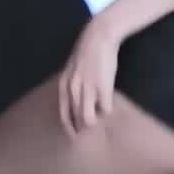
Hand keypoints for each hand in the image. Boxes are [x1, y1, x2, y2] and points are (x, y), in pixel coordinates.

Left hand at [58, 16, 121, 136]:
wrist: (99, 37)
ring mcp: (88, 89)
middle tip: (90, 131)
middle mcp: (73, 90)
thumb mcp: (72, 69)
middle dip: (83, 127)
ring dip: (96, 120)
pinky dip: (107, 110)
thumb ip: (72, 83)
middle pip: (77, 119)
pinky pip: (105, 109)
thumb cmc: (88, 52)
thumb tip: (75, 98)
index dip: (69, 127)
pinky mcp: (103, 87)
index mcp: (64, 85)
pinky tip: (110, 104)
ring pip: (89, 118)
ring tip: (101, 117)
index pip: (64, 114)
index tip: (74, 136)